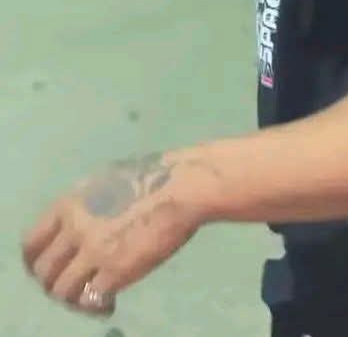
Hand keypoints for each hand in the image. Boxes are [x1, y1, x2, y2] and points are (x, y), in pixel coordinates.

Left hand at [22, 152, 200, 316]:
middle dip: (55, 283)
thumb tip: (77, 224)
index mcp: (69, 204)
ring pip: (62, 291)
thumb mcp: (103, 182)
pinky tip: (110, 301)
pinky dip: (97, 305)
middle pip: (44, 271)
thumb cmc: (150, 177)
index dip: (36, 261)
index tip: (49, 269)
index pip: (32, 242)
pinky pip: (91, 299)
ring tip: (92, 295)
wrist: (180, 187)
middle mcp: (74, 228)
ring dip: (74, 298)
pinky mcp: (115, 271)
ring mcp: (93, 251)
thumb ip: (85, 206)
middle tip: (73, 286)